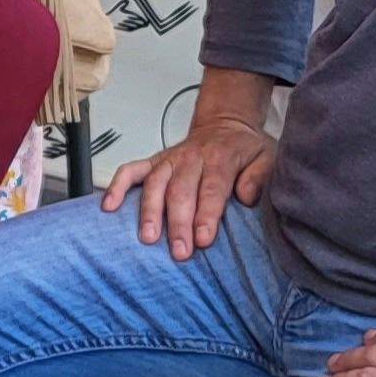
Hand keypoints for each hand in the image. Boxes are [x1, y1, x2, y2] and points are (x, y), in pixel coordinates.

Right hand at [95, 117, 277, 262]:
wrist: (225, 124)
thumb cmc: (244, 150)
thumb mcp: (266, 157)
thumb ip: (259, 176)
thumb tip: (247, 196)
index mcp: (221, 158)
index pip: (212, 188)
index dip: (207, 214)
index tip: (203, 239)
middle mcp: (191, 158)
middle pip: (181, 191)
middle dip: (178, 222)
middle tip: (179, 251)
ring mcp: (169, 159)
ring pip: (155, 184)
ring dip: (150, 211)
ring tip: (148, 237)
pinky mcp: (154, 161)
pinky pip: (131, 170)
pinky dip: (118, 186)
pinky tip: (109, 206)